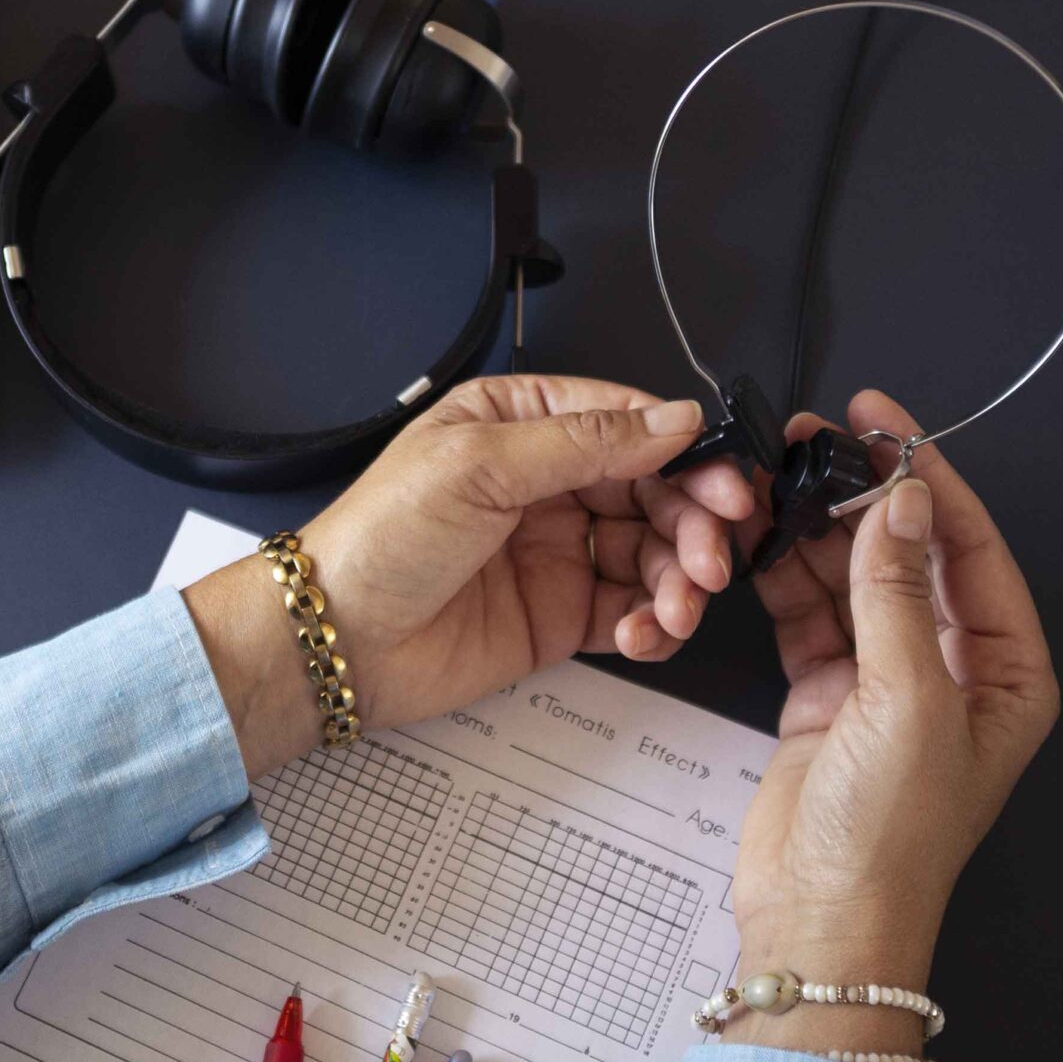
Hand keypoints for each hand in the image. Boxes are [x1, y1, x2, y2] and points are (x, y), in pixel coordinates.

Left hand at [185, 375, 757, 779]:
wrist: (335, 641)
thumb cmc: (382, 537)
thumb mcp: (481, 466)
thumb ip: (586, 443)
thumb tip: (675, 419)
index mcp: (520, 421)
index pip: (628, 422)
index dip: (686, 454)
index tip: (727, 486)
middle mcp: (545, 481)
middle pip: (654, 490)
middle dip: (693, 524)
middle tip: (710, 559)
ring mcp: (556, 549)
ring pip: (653, 553)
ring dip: (680, 580)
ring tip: (674, 608)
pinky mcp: (560, 614)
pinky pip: (632, 610)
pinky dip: (654, 623)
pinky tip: (644, 633)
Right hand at [722, 389, 1059, 1055]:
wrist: (819, 923)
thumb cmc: (890, 835)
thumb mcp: (908, 699)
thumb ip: (899, 592)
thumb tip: (902, 500)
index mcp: (1007, 671)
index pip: (972, 547)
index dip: (928, 478)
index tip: (883, 422)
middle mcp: (953, 668)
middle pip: (910, 552)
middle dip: (863, 495)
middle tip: (813, 436)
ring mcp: (886, 680)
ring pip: (852, 575)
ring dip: (814, 528)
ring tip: (772, 477)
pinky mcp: (825, 694)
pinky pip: (808, 611)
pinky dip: (783, 573)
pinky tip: (759, 535)